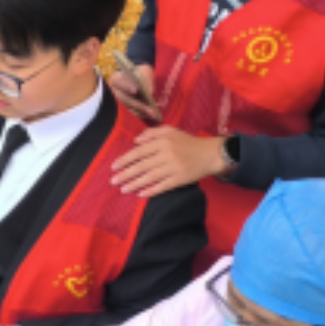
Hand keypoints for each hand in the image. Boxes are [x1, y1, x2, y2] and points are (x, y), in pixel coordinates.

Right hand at [108, 65, 159, 122]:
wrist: (140, 76)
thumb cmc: (140, 72)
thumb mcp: (145, 70)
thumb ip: (147, 78)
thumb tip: (151, 92)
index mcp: (116, 79)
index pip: (119, 82)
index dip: (126, 86)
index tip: (136, 90)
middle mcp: (116, 91)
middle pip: (125, 99)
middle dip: (138, 105)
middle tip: (149, 109)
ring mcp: (122, 100)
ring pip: (129, 107)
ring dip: (141, 111)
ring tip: (152, 114)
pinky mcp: (127, 106)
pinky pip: (133, 111)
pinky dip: (141, 113)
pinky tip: (150, 115)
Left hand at [111, 127, 228, 197]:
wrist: (211, 154)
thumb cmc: (188, 142)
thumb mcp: (171, 131)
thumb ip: (152, 133)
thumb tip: (135, 141)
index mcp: (163, 142)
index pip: (139, 151)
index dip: (125, 159)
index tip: (114, 166)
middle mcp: (167, 154)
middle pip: (142, 166)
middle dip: (126, 174)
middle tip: (113, 181)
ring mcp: (174, 167)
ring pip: (150, 177)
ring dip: (135, 184)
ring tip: (123, 189)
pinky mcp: (181, 179)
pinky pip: (163, 186)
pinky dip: (152, 191)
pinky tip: (141, 194)